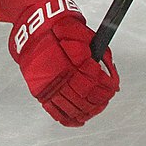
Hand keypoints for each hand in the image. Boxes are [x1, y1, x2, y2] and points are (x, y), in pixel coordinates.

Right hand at [10, 0, 117, 125]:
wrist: (33, 27)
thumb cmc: (59, 27)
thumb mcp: (84, 34)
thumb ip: (99, 53)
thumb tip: (110, 71)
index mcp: (72, 59)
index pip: (96, 80)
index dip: (108, 85)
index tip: (113, 85)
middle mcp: (60, 74)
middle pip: (86, 96)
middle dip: (100, 100)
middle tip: (105, 98)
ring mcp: (49, 84)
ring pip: (73, 107)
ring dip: (88, 111)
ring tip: (95, 109)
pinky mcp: (40, 91)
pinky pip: (55, 111)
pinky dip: (69, 119)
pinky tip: (79, 119)